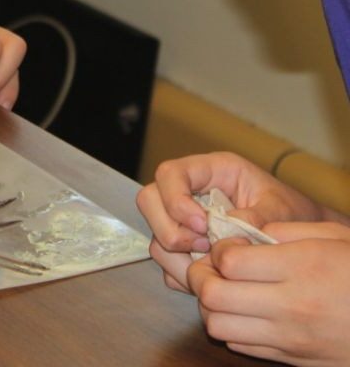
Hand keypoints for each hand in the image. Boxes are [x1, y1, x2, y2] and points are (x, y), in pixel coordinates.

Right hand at [137, 152, 326, 291]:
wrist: (298, 240)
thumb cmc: (290, 214)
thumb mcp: (280, 208)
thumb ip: (256, 215)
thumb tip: (227, 228)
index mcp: (209, 170)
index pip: (169, 173)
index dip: (175, 199)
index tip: (202, 225)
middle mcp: (188, 193)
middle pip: (149, 201)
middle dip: (169, 229)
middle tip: (204, 246)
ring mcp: (182, 222)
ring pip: (154, 237)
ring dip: (178, 257)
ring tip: (213, 264)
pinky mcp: (185, 249)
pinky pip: (167, 265)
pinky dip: (185, 276)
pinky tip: (213, 276)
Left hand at [189, 222, 349, 364]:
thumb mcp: (332, 237)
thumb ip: (282, 230)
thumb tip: (239, 231)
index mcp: (301, 269)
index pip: (229, 262)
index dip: (217, 248)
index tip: (226, 243)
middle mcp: (291, 307)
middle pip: (213, 295)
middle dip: (200, 275)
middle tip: (209, 264)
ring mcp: (290, 340)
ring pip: (218, 326)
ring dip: (210, 305)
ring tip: (223, 288)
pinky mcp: (292, 360)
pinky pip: (239, 346)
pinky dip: (230, 326)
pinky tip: (243, 309)